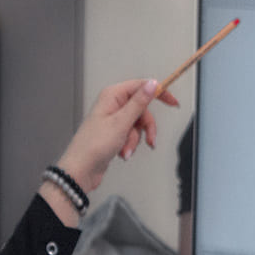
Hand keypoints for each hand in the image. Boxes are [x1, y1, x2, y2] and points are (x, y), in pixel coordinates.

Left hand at [56, 78, 178, 192]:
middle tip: (150, 140)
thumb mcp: (121, 122)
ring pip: (138, 125)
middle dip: (146, 128)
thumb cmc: (93, 146)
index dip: (158, 93)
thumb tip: (152, 84)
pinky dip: (130, 144)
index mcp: (112, 95)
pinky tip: (122, 153)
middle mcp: (113, 104)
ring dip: (136, 139)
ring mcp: (113, 119)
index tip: (173, 102)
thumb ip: (139, 102)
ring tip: (126, 150)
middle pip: (142, 109)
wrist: (81, 170)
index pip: (141, 86)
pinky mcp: (114, 132)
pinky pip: (131, 134)